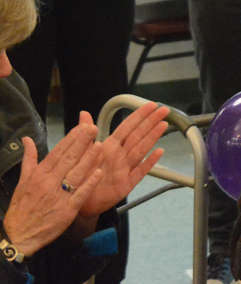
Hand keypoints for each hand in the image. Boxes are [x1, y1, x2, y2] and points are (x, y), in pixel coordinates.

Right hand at [3, 112, 103, 255]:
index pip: (57, 152)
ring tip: (100, 145)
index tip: (83, 126)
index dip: (71, 138)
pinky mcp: (67, 210)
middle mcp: (49, 183)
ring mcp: (59, 197)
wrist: (19, 235)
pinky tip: (99, 173)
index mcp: (39, 175)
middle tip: (93, 128)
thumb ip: (29, 159)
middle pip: (68, 159)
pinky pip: (80, 195)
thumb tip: (27, 139)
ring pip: (75, 174)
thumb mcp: (22, 181)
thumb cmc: (22, 207)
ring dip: (88, 160)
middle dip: (81, 143)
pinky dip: (89, 184)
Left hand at [77, 102, 168, 217]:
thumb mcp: (81, 152)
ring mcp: (125, 168)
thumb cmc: (83, 175)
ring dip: (152, 137)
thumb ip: (85, 132)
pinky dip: (149, 162)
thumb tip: (83, 113)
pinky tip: (159, 152)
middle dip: (151, 122)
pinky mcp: (127, 183)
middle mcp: (120, 155)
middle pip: (138, 135)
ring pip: (141, 149)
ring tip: (163, 125)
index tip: (151, 105)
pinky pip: (140, 171)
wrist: (80, 200)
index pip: (127, 126)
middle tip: (164, 110)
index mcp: (110, 146)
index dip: (139, 115)